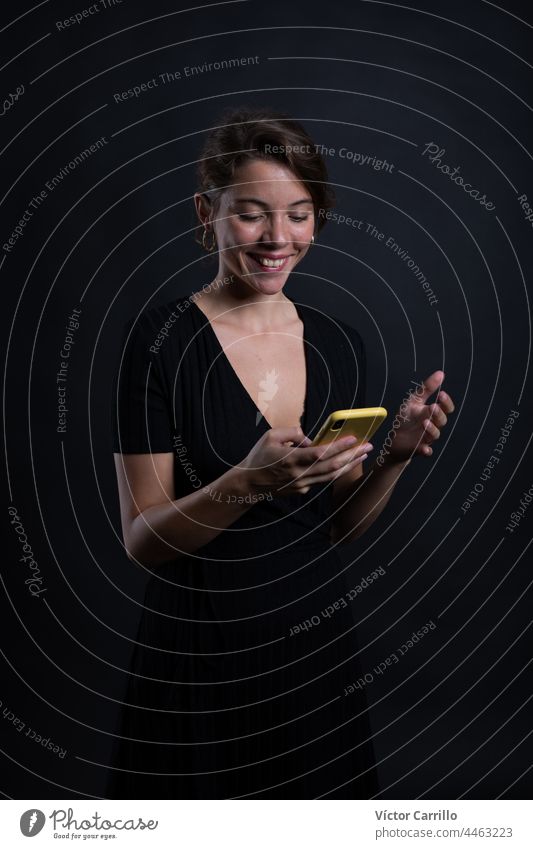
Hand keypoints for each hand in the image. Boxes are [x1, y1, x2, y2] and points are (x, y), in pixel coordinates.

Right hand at [240, 426, 372, 496]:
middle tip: (368, 446)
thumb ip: (292, 432)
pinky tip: (345, 462)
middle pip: (332, 467)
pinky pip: (322, 479)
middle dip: (352, 456)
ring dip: (349, 465)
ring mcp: (302, 485)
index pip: (320, 454)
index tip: (354, 439)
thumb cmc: (259, 457)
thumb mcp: (270, 436)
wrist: (248, 484)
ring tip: (363, 455)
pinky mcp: (302, 490)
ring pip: (331, 476)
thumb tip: (310, 438)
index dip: (339, 447)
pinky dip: (335, 471)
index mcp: (291, 460)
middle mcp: (299, 475)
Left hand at [383, 370, 454, 462]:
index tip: (441, 394)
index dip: (446, 402)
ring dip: (432, 429)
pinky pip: (427, 451)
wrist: (396, 439)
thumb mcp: (414, 401)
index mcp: (432, 413)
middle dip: (439, 414)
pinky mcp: (419, 449)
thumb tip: (441, 373)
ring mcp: (427, 437)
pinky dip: (427, 450)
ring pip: (435, 434)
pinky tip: (425, 449)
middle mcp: (433, 425)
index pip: (446, 408)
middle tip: (433, 407)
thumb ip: (427, 388)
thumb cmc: (407, 418)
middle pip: (442, 420)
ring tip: (424, 422)